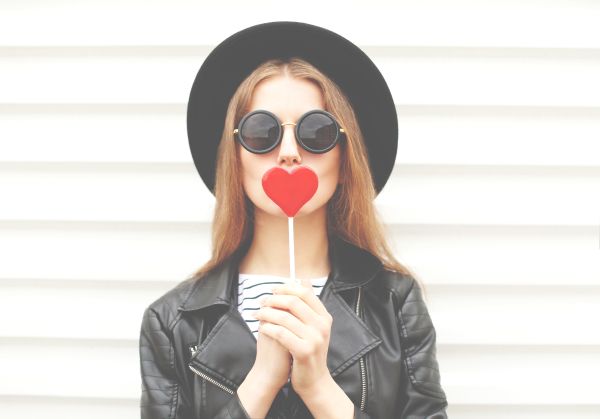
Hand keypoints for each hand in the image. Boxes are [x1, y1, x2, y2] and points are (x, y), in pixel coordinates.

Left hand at [253, 281, 332, 395]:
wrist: (314, 380)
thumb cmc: (309, 351)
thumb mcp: (313, 326)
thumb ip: (307, 305)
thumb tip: (302, 280)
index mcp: (325, 317)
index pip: (305, 293)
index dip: (286, 288)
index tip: (273, 290)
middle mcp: (322, 326)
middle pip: (294, 302)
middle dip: (274, 300)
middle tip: (262, 302)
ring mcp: (315, 339)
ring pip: (285, 317)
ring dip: (267, 313)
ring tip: (257, 314)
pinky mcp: (304, 351)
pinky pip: (281, 333)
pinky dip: (268, 328)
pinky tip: (261, 328)